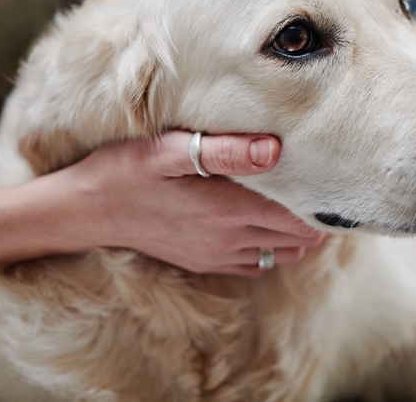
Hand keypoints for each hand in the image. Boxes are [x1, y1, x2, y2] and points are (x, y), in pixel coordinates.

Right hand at [55, 131, 322, 276]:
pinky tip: (264, 222)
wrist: (86, 211)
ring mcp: (217, 254)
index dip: (321, 201)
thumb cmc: (126, 169)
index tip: (330, 176)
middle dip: (315, 215)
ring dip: (296, 232)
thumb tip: (275, 149)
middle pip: (298, 237)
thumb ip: (224, 151)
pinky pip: (255, 265)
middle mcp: (229, 238)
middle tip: (321, 183)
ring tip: (297, 200)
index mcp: (228, 209)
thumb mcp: (169, 150)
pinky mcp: (204, 262)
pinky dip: (270, 248)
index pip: (300, 217)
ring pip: (281, 253)